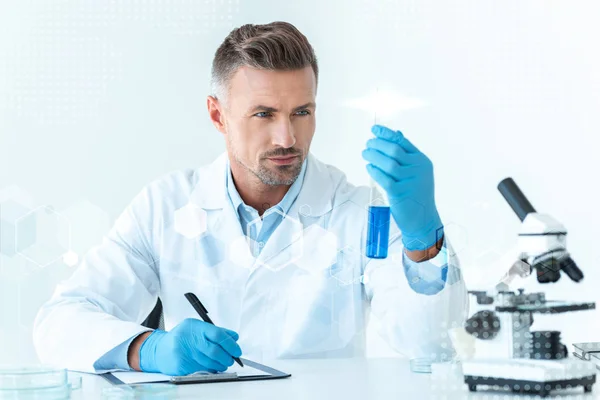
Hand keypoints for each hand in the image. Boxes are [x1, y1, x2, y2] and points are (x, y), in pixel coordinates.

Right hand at [139, 318, 241, 375]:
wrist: (159, 349)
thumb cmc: (182, 337)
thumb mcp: (197, 328)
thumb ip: (216, 331)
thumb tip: (234, 337)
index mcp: (194, 326)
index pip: (217, 334)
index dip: (230, 344)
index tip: (237, 350)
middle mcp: (188, 339)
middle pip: (215, 350)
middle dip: (227, 357)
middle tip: (232, 359)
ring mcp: (184, 353)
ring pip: (209, 362)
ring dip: (220, 365)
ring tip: (224, 364)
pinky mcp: (181, 365)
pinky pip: (202, 370)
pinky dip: (211, 369)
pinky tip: (212, 367)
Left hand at [362, 124, 442, 250]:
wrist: (423, 220)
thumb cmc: (416, 195)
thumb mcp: (417, 173)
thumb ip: (408, 155)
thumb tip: (397, 133)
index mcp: (422, 161)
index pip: (402, 142)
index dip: (386, 134)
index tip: (374, 129)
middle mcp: (418, 169)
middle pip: (394, 150)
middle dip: (378, 144)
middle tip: (367, 144)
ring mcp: (410, 181)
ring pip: (388, 163)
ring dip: (374, 156)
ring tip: (365, 153)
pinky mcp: (401, 193)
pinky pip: (384, 178)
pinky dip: (375, 171)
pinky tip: (369, 168)